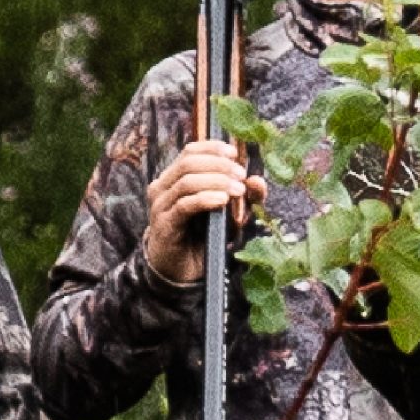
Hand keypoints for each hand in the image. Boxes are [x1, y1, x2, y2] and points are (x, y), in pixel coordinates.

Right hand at [143, 139, 265, 284]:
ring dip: (215, 181)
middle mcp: (163, 187)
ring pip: (186, 181)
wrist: (183, 271)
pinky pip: (184, 205)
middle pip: (188, 162)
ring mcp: (161, 205)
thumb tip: (258, 180)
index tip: (234, 153)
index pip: (190, 151)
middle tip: (240, 175)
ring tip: (237, 190)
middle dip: (218, 165)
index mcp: (175, 178)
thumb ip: (244, 197)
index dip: (212, 148)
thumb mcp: (229, 214)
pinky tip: (222, 201)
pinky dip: (205, 199)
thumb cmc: (204, 237)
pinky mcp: (164, 224)